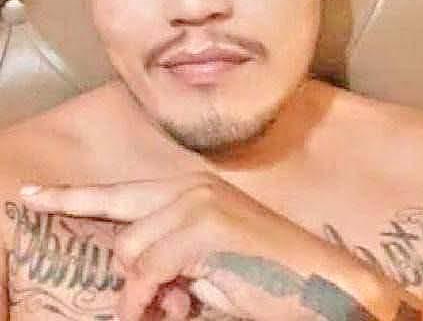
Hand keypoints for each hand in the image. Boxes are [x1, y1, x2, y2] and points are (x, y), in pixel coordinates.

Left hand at [20, 172, 306, 319]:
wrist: (320, 281)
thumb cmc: (263, 274)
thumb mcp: (204, 263)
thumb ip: (166, 257)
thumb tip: (136, 283)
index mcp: (188, 189)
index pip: (119, 192)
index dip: (70, 196)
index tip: (31, 193)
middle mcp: (188, 186)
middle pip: (122, 232)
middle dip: (134, 275)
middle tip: (166, 303)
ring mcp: (195, 201)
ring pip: (131, 254)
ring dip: (148, 293)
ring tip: (185, 303)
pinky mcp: (202, 226)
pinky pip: (147, 273)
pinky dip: (153, 302)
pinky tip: (184, 307)